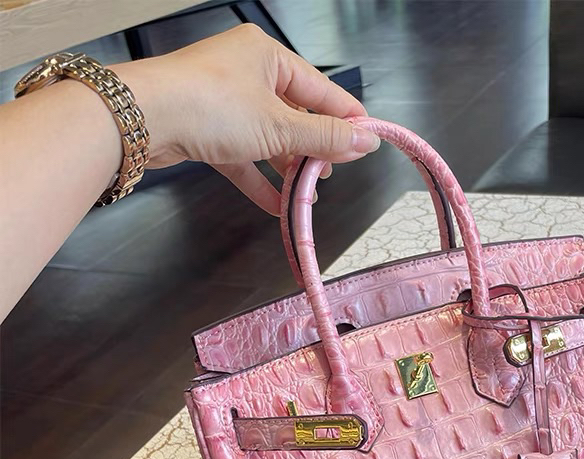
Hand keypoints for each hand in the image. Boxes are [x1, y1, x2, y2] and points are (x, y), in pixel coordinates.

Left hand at [113, 25, 378, 213]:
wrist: (142, 119)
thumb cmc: (206, 104)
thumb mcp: (279, 127)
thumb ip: (324, 138)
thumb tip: (364, 141)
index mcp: (268, 56)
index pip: (320, 90)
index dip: (345, 118)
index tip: (365, 142)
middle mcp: (247, 73)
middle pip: (295, 115)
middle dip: (313, 149)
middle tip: (331, 173)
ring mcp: (225, 102)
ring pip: (269, 138)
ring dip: (287, 168)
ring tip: (305, 193)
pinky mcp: (207, 128)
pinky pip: (244, 155)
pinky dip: (259, 178)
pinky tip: (275, 203)